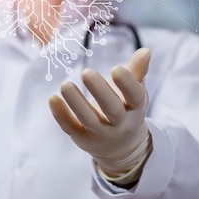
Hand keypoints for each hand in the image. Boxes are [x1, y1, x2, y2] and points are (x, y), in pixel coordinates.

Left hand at [49, 48, 150, 178]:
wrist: (121, 147)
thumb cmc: (126, 108)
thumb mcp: (135, 92)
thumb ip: (138, 71)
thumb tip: (146, 50)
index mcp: (135, 108)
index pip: (135, 97)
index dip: (127, 84)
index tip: (116, 68)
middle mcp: (120, 123)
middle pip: (112, 110)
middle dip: (100, 92)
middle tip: (86, 72)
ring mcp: (101, 133)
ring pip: (89, 119)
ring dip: (76, 102)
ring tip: (65, 84)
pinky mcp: (82, 138)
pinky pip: (71, 127)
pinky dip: (61, 114)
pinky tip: (52, 98)